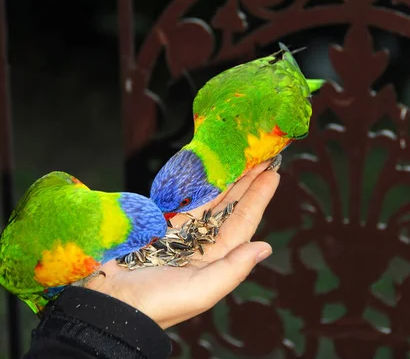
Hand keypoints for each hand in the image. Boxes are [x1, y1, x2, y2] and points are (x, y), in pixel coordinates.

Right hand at [85, 164, 279, 329]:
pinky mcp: (161, 227)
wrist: (110, 304)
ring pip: (210, 201)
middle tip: (262, 157)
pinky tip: (207, 172)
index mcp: (216, 260)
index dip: (259, 198)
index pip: (244, 222)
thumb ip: (234, 268)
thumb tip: (265, 247)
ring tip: (240, 158)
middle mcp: (203, 245)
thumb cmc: (157, 302)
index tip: (273, 174)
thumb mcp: (201, 291)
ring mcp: (182, 235)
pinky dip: (197, 186)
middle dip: (247, 183)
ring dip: (226, 181)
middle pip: (231, 208)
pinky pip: (185, 201)